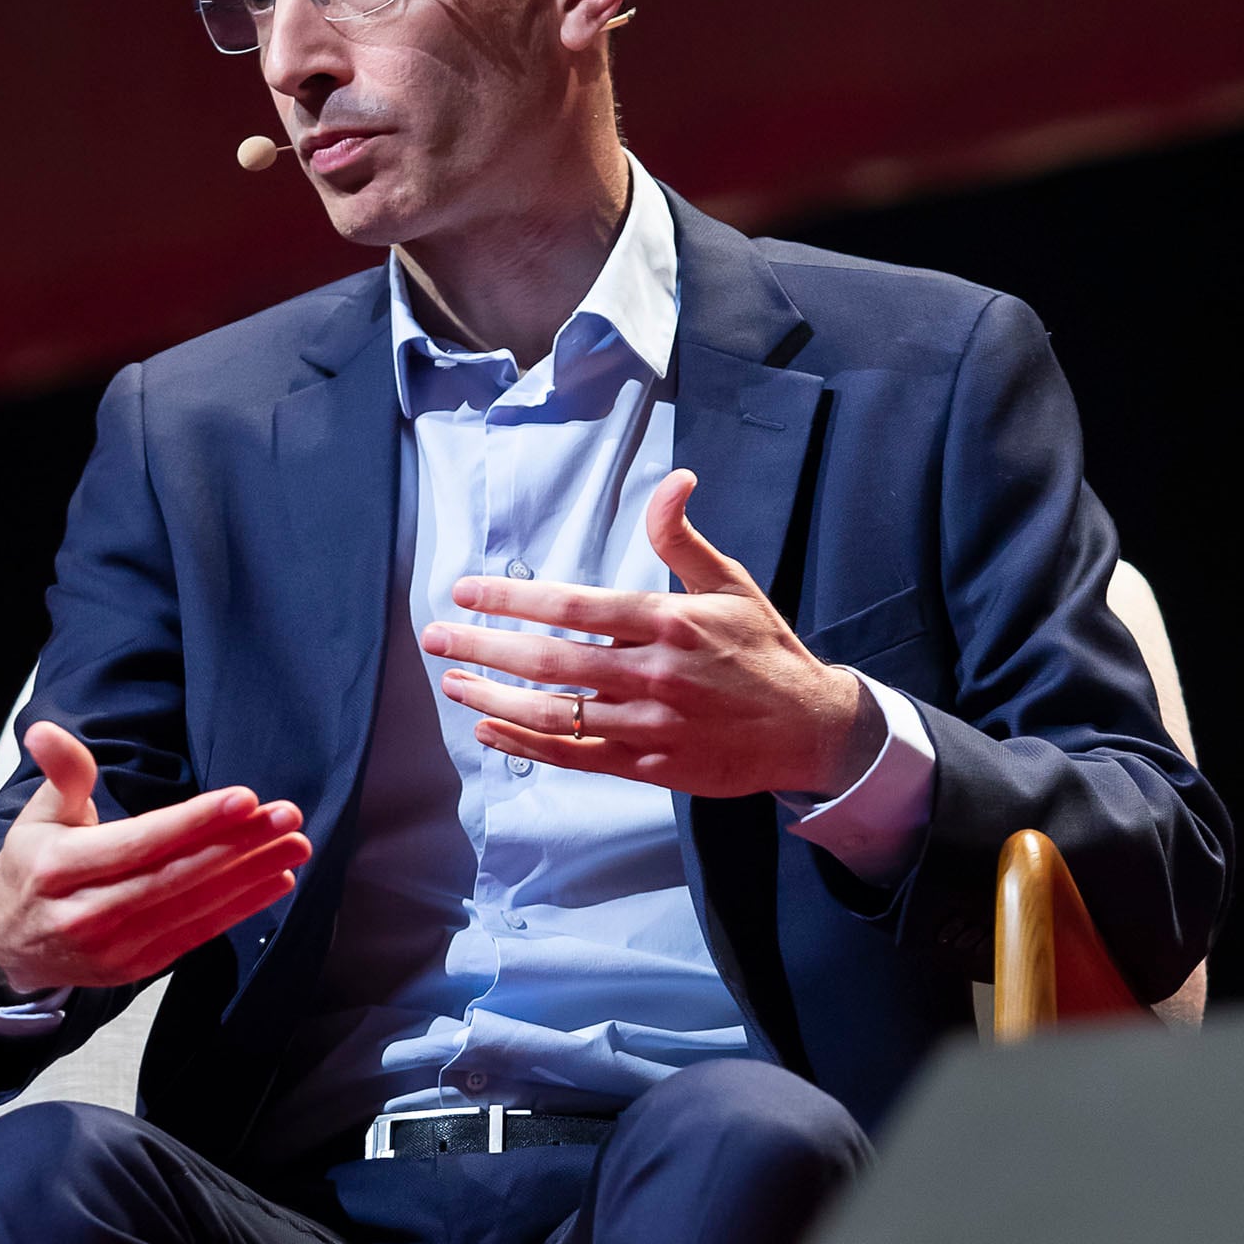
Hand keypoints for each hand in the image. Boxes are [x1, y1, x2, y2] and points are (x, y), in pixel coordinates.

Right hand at [0, 721, 311, 991]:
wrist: (6, 943)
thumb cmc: (33, 866)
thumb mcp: (38, 815)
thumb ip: (61, 775)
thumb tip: (45, 731)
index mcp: (60, 868)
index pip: (140, 842)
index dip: (195, 822)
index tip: (245, 798)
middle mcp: (87, 913)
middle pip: (174, 876)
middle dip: (238, 845)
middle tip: (287, 817)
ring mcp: (112, 948)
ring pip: (192, 907)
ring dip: (250, 876)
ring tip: (294, 845)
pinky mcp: (134, 968)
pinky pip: (196, 935)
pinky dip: (239, 909)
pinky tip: (275, 882)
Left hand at [421, 470, 883, 798]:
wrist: (808, 728)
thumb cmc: (764, 650)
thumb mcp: (730, 584)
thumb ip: (683, 538)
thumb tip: (674, 480)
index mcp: (666, 622)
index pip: (571, 606)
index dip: (511, 599)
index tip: (465, 592)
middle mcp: (650, 674)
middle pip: (548, 660)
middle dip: (483, 646)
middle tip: (435, 637)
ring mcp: (647, 723)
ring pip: (552, 712)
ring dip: (493, 696)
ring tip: (452, 681)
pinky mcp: (647, 764)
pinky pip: (573, 755)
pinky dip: (526, 744)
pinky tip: (489, 728)